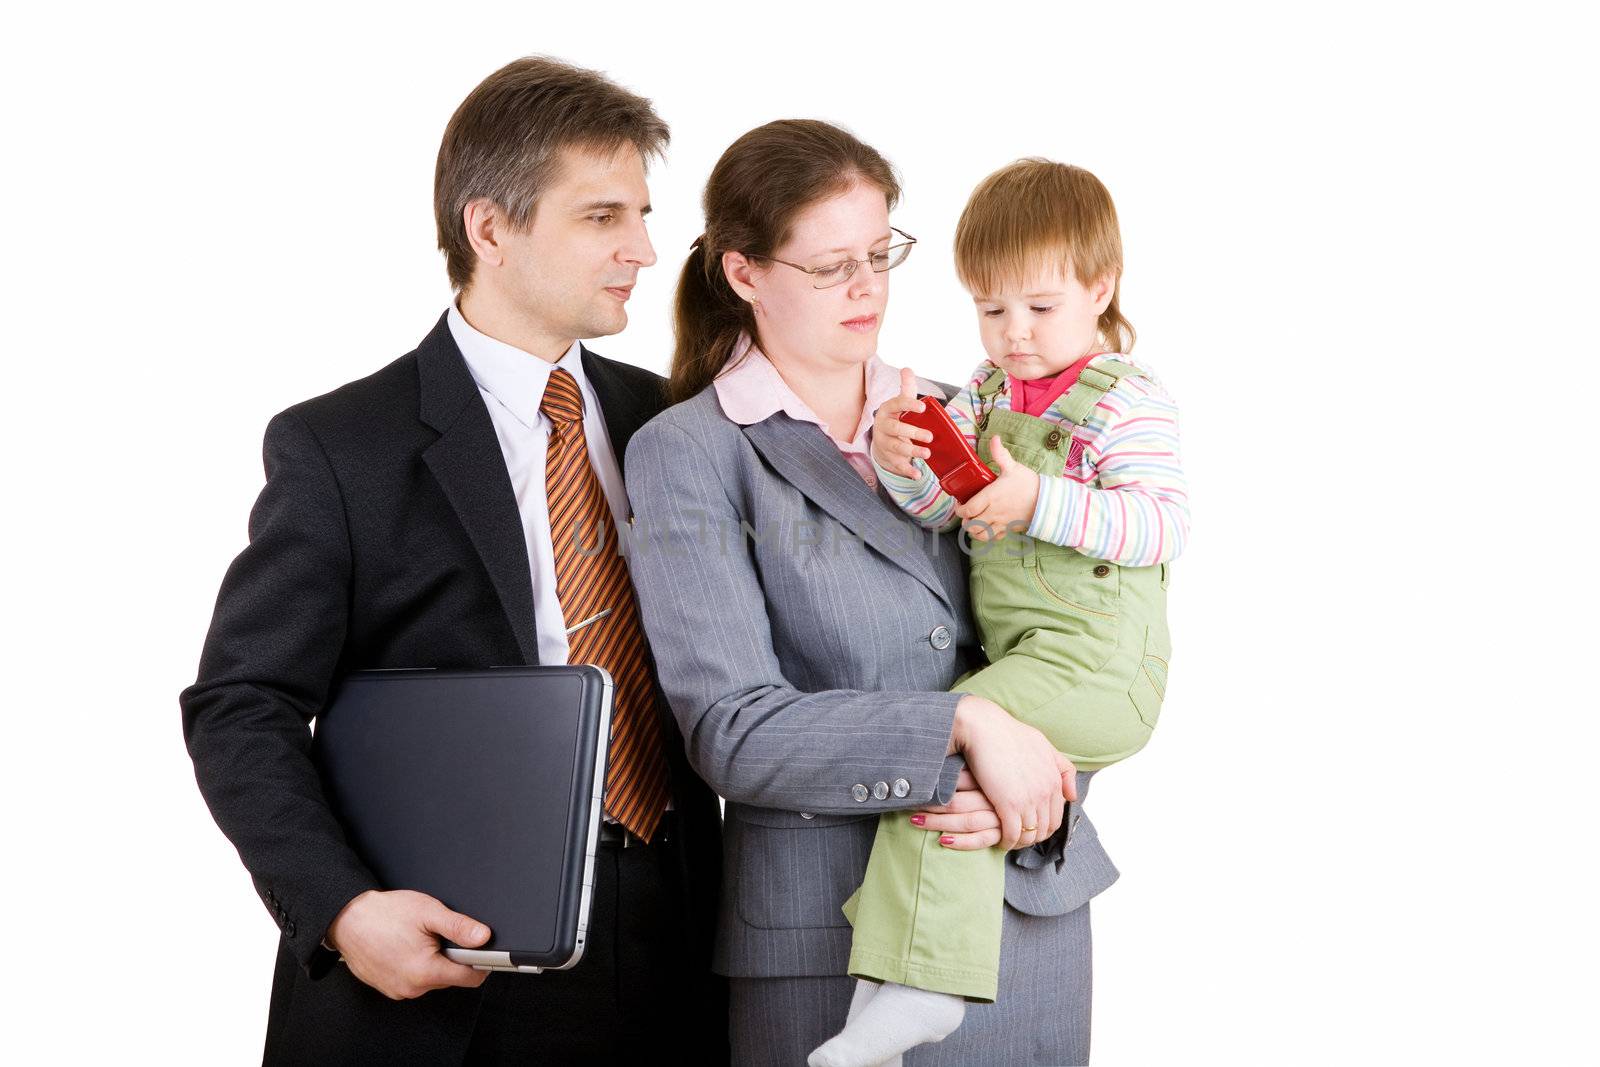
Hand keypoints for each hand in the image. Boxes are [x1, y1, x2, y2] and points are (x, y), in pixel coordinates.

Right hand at [325, 889, 492, 999]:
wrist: (348, 919)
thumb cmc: (383, 915)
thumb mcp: (428, 912)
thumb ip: (459, 927)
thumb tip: (483, 937)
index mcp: (425, 971)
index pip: (470, 979)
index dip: (480, 963)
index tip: (480, 951)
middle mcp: (412, 987)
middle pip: (451, 978)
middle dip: (451, 957)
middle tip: (436, 936)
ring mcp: (399, 990)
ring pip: (432, 979)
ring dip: (432, 961)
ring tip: (417, 940)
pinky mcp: (389, 988)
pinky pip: (414, 980)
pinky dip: (416, 966)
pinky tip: (405, 948)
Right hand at [870, 367, 933, 478]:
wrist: (881, 440)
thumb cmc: (896, 418)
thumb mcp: (900, 403)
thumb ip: (906, 388)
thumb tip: (907, 369)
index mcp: (887, 410)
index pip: (897, 404)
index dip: (909, 405)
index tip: (923, 407)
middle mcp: (883, 426)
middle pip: (896, 429)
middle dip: (912, 432)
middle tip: (930, 436)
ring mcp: (884, 443)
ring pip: (896, 447)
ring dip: (912, 451)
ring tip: (927, 453)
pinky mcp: (888, 457)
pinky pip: (896, 464)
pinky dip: (907, 470)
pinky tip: (917, 474)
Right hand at [949, 695, 1068, 849]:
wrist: (984, 728)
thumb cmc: (1009, 734)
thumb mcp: (1044, 746)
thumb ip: (1062, 769)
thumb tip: (1072, 796)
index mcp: (1055, 778)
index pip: (1056, 817)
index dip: (1044, 827)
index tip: (1030, 828)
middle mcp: (1046, 791)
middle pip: (1045, 829)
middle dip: (1033, 837)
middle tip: (1019, 838)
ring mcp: (1029, 799)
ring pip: (1030, 835)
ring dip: (1020, 842)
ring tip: (1009, 841)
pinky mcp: (1008, 804)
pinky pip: (1012, 834)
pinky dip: (1007, 842)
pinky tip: (1000, 841)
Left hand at [954, 435, 1038, 540]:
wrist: (1047, 500)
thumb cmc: (1029, 483)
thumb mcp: (1013, 467)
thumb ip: (1000, 454)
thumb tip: (994, 438)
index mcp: (991, 497)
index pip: (968, 510)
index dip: (959, 510)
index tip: (959, 505)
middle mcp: (994, 512)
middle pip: (971, 525)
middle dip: (965, 521)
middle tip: (966, 514)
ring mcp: (1001, 523)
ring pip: (980, 535)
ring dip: (974, 530)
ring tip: (974, 522)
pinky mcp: (1009, 529)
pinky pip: (993, 538)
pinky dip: (987, 535)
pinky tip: (987, 527)